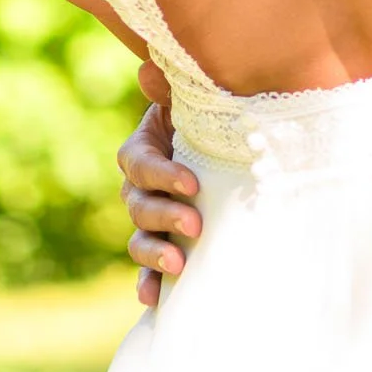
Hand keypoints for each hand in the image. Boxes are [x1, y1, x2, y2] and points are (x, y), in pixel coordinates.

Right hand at [117, 61, 201, 307]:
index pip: (138, 163)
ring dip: (154, 254)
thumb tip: (149, 71)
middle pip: (138, 205)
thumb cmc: (215, 121)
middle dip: (164, 216)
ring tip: (178, 264)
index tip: (191, 183)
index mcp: (145, 148)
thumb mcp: (197, 102)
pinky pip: (146, 269)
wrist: (233, 152)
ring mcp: (150, 220)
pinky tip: (154, 300)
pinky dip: (147, 283)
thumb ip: (174, 87)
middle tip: (195, 223)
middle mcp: (141, 187)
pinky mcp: (164, 245)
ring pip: (138, 239)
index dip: (161, 174)